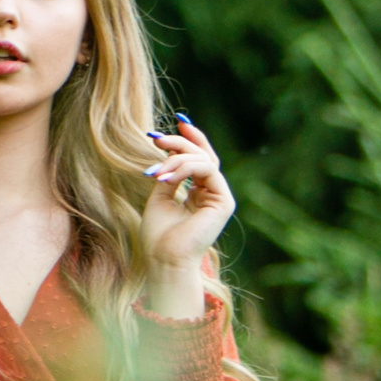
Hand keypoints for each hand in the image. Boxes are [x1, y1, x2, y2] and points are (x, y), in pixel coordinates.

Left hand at [139, 117, 234, 316]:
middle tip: (156, 138)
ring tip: (156, 171)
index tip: (176, 121)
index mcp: (200, 193)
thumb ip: (169, 173)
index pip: (200, 158)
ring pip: (204, 160)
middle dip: (180, 142)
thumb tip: (168, 150)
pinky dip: (185, 168)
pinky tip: (166, 177)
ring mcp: (221, 197)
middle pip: (204, 155)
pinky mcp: (224, 201)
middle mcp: (213, 193)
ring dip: (177, 158)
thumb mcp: (160, 195)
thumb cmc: (159, 235)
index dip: (191, 139)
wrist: (164, 259)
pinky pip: (208, 170)